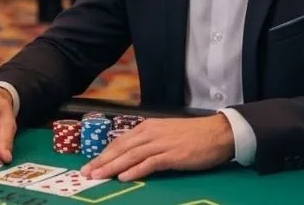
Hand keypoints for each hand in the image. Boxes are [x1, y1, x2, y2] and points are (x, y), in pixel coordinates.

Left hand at [81, 115, 234, 181]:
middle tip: (86, 173)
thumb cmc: (193, 135)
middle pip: (121, 148)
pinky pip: (149, 163)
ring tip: (98, 176)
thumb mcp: (166, 133)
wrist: (217, 132)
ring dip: (112, 167)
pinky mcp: (171, 155)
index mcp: (148, 127)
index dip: (104, 153)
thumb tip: (131, 155)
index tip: (91, 164)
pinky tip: (123, 177)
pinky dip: (135, 170)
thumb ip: (149, 141)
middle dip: (102, 161)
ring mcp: (160, 143)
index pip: (120, 141)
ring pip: (130, 156)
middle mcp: (150, 133)